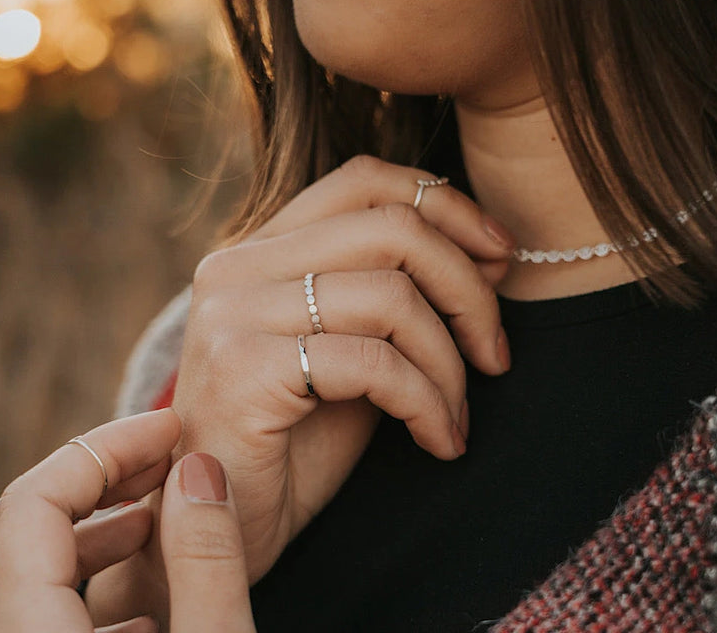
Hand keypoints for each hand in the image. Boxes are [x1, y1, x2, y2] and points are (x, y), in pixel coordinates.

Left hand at [0, 409, 255, 632]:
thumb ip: (207, 564)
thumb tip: (197, 469)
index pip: (32, 503)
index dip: (106, 448)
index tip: (172, 430)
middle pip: (6, 524)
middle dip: (88, 476)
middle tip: (161, 461)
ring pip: (15, 570)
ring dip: (87, 526)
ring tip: (158, 518)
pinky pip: (33, 611)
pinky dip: (83, 578)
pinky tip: (150, 597)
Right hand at [89, 155, 513, 622]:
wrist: (217, 535)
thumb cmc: (290, 446)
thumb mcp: (353, 352)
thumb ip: (398, 298)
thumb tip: (490, 255)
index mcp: (260, 248)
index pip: (365, 180)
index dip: (446, 206)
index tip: (498, 260)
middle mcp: (236, 266)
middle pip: (392, 230)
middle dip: (468, 291)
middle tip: (495, 355)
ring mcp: (232, 313)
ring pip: (392, 297)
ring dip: (450, 364)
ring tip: (457, 417)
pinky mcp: (242, 368)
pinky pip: (374, 363)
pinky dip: (427, 403)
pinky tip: (438, 442)